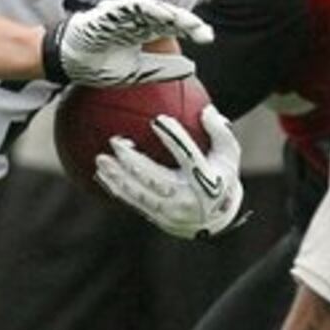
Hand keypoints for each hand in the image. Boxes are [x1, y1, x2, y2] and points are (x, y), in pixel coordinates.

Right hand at [44, 0, 212, 86]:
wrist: (69, 62)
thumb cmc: (100, 65)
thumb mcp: (138, 73)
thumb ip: (163, 69)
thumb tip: (192, 68)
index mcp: (146, 33)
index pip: (174, 29)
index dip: (192, 30)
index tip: (208, 38)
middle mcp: (139, 21)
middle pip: (168, 17)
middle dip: (187, 23)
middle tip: (204, 32)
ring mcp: (125, 15)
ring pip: (153, 10)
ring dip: (171, 14)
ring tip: (187, 22)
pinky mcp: (110, 12)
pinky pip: (130, 7)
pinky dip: (146, 9)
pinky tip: (161, 14)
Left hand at [95, 105, 243, 238]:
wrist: (216, 219)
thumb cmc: (220, 176)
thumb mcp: (229, 154)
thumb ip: (220, 132)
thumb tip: (206, 110)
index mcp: (206, 181)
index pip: (189, 157)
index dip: (173, 138)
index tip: (157, 120)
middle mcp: (187, 199)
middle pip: (156, 178)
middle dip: (133, 161)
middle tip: (115, 141)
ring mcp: (170, 212)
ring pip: (139, 194)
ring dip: (117, 176)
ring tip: (100, 159)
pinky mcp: (158, 218)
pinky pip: (133, 203)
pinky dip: (116, 189)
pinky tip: (101, 175)